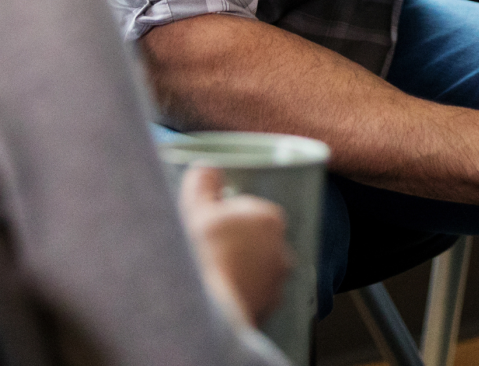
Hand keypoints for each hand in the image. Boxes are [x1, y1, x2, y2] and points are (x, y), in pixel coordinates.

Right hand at [179, 165, 292, 328]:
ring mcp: (278, 280)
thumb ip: (203, 182)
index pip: (249, 211)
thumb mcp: (196, 209)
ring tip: (213, 275)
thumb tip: (206, 167)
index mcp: (270, 219)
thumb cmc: (204, 255)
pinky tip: (222, 294)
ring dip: (239, 269)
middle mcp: (282, 249)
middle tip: (208, 251)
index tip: (208, 227)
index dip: (225, 217)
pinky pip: (255, 293)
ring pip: (257, 267)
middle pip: (255, 239)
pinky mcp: (270, 306)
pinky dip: (242, 292)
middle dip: (235, 243)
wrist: (209, 310)